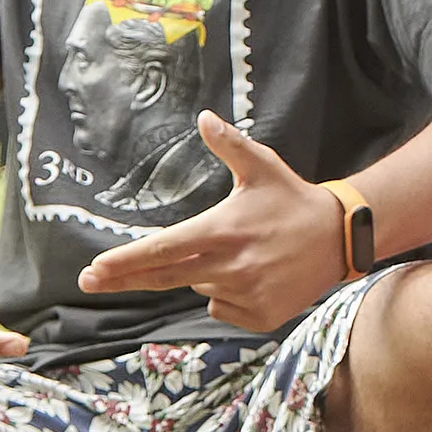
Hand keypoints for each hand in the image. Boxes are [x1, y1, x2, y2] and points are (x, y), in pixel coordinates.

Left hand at [78, 114, 348, 335]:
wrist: (341, 236)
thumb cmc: (294, 199)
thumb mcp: (263, 167)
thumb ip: (229, 144)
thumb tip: (204, 117)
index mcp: (224, 230)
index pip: (163, 249)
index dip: (125, 260)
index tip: (94, 269)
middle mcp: (231, 266)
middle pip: (163, 277)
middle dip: (123, 278)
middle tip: (89, 280)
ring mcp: (246, 294)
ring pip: (201, 289)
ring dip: (206, 275)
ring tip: (243, 255)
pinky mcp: (261, 315)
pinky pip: (224, 308)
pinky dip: (230, 296)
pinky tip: (256, 277)